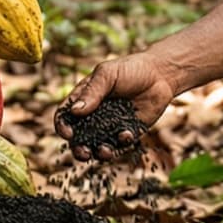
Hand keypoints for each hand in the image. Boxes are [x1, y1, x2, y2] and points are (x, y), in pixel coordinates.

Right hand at [55, 53, 177, 160]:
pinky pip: (119, 146)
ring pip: (96, 146)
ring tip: (105, 151)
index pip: (65, 115)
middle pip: (78, 138)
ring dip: (98, 153)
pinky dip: (120, 144)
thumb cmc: (130, 69)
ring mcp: (109, 126)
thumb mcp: (107, 74)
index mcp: (83, 99)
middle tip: (84, 152)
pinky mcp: (126, 133)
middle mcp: (93, 115)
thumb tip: (75, 111)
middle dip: (78, 148)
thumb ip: (92, 92)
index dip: (62, 126)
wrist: (160, 75)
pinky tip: (127, 134)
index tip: (68, 133)